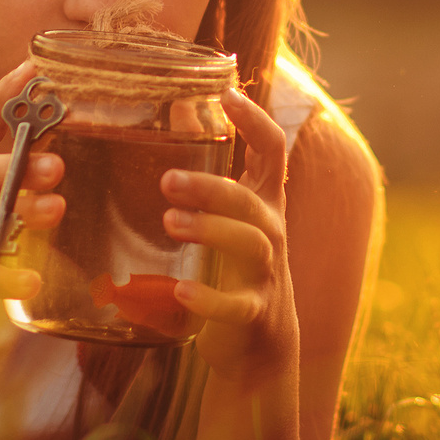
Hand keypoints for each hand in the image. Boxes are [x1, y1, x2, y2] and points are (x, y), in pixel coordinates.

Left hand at [162, 89, 297, 385]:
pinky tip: (180, 290)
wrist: (262, 344)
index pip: (272, 151)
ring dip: (210, 230)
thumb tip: (176, 113)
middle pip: (249, 201)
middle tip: (167, 180)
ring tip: (170, 222)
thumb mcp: (232, 220)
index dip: (255, 121)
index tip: (228, 95)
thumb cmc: (237, 269)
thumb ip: (210, 177)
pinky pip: (237, 304)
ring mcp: (265, 273)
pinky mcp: (253, 312)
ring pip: (249, 244)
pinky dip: (210, 298)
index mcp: (264, 203)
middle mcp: (270, 232)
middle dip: (211, 188)